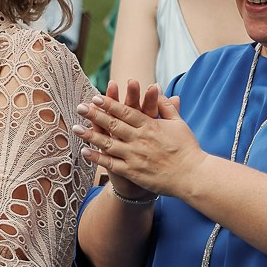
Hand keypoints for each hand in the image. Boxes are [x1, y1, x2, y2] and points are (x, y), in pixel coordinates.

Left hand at [78, 81, 201, 200]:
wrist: (192, 176)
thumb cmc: (187, 149)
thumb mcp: (179, 124)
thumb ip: (167, 107)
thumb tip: (159, 91)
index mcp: (150, 125)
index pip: (126, 112)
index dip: (109, 104)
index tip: (95, 98)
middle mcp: (139, 139)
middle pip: (113, 124)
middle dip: (94, 115)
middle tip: (79, 107)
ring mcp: (134, 156)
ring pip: (108, 143)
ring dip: (90, 135)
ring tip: (75, 128)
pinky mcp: (133, 171)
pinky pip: (111, 163)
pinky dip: (97, 157)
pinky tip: (85, 151)